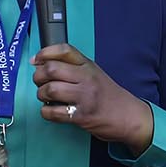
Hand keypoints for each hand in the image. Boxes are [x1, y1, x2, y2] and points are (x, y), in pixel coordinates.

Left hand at [32, 44, 153, 153]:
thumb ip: (72, 67)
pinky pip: (53, 112)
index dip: (45, 53)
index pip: (64, 50)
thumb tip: (40, 63)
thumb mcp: (94, 73)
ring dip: (41, 95)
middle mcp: (86, 78)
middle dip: (38, 77)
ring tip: (46, 97)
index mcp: (88, 65)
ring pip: (50, 90)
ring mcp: (85, 97)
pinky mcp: (82, 116)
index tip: (36, 60)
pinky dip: (46, 112)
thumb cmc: (108, 95)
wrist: (129, 116)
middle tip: (40, 83)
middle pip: (51, 69)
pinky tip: (52, 110)